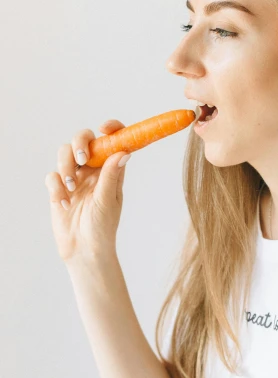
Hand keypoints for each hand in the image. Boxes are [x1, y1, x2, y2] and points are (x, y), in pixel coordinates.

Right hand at [45, 119, 130, 261]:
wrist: (84, 249)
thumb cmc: (102, 227)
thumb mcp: (108, 200)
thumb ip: (111, 175)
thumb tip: (123, 151)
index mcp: (110, 169)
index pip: (111, 141)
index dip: (110, 128)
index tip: (105, 128)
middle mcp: (92, 170)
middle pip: (83, 140)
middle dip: (80, 143)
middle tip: (83, 159)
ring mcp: (75, 178)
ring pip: (64, 153)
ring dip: (66, 166)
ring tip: (71, 187)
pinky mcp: (58, 188)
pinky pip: (52, 175)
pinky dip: (56, 186)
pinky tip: (64, 203)